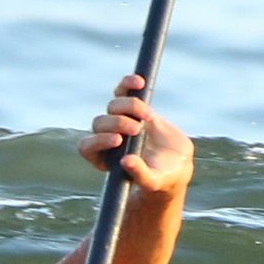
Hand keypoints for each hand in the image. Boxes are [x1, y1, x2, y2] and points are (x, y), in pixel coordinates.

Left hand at [79, 72, 191, 193]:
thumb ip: (139, 174)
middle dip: (117, 123)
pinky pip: (123, 90)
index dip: (98, 140)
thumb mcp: (152, 182)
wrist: (176, 163)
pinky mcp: (133, 108)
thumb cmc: (161, 178)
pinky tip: (139, 82)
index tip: (117, 140)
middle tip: (137, 130)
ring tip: (147, 117)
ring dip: (128, 107)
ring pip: (112, 106)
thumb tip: (126, 160)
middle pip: (99, 123)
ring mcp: (119, 120)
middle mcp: (107, 138)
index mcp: (103, 158)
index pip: (87, 146)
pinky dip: (128, 84)